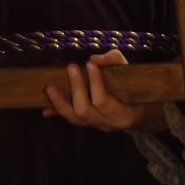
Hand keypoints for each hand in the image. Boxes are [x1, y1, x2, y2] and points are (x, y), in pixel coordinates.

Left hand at [42, 49, 166, 132]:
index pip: (103, 102)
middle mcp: (107, 124)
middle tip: (71, 66)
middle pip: (85, 111)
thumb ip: (115, 61)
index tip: (89, 63)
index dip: (95, 83)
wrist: (139, 111)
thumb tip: (94, 59)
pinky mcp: (86, 123)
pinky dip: (57, 113)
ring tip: (50, 88)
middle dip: (76, 89)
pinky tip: (44, 109)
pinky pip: (69, 120)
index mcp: (122, 114)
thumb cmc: (135, 87)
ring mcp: (95, 125)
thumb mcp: (130, 72)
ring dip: (60, 103)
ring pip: (74, 119)